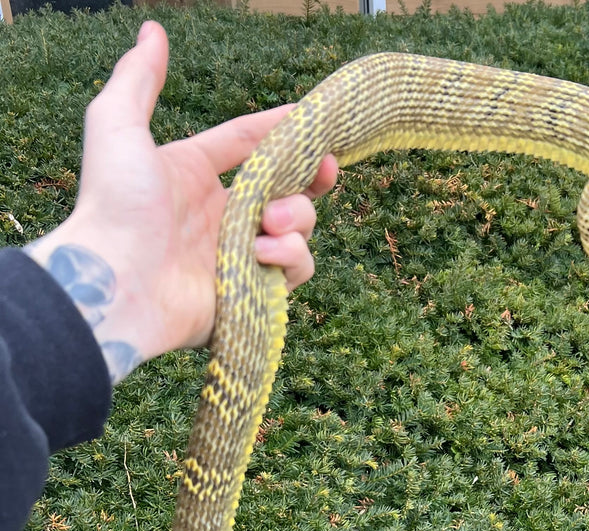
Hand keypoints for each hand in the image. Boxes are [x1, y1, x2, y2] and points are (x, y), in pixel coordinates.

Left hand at [27, 20, 338, 382]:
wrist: (117, 282)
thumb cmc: (115, 205)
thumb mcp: (117, 125)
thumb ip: (138, 78)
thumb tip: (153, 30)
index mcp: (194, 176)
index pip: (248, 143)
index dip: (281, 128)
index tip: (312, 117)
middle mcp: (221, 215)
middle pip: (287, 187)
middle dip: (310, 177)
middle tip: (324, 170)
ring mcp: (239, 254)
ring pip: (299, 228)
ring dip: (297, 218)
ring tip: (269, 223)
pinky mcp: (253, 291)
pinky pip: (296, 269)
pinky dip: (290, 256)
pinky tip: (262, 252)